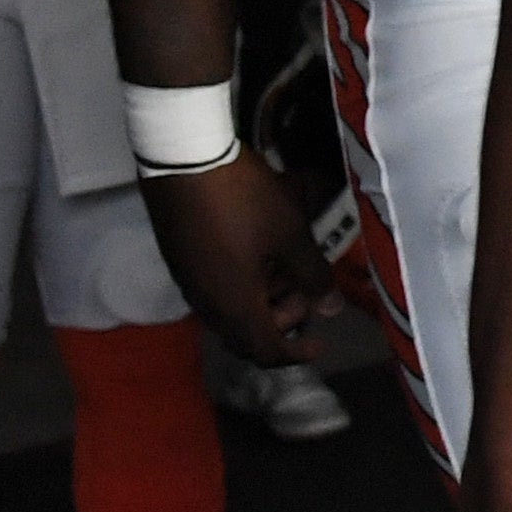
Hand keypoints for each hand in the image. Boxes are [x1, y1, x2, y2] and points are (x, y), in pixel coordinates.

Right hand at [141, 145, 330, 357]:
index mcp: (234, 305)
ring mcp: (188, 281)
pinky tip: (257, 252)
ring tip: (285, 265)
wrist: (183, 157)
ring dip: (262, 300)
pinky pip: (214, 289)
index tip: (320, 342)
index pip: (265, 352)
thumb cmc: (243, 198)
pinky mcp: (179, 258)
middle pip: (245, 335)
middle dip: (281, 321)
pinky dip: (241, 284)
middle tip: (304, 292)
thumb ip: (313, 275)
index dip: (296, 354)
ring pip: (229, 311)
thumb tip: (332, 308)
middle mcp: (206, 303)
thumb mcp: (290, 234)